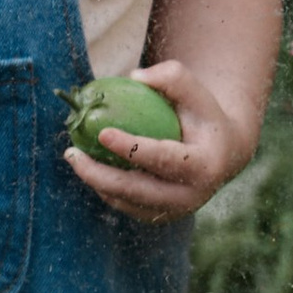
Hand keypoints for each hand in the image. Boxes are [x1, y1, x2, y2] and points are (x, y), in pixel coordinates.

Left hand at [63, 59, 253, 223]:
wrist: (221, 153)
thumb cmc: (202, 115)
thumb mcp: (196, 92)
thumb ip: (172, 77)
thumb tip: (134, 77)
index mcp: (205, 167)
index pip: (163, 159)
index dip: (131, 148)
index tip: (102, 132)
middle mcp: (191, 196)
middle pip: (137, 190)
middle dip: (99, 175)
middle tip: (71, 153)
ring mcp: (175, 210)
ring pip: (126, 201)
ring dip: (95, 181)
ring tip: (73, 156)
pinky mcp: (160, 215)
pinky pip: (125, 205)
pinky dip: (104, 187)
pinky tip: (88, 166)